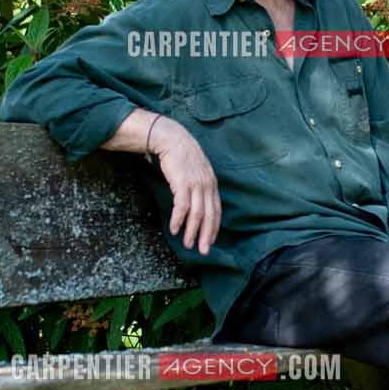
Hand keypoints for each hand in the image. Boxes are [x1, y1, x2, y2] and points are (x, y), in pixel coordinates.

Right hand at [152, 119, 222, 255]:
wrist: (171, 138)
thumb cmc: (181, 155)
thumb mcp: (196, 171)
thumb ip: (198, 186)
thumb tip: (196, 203)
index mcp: (211, 183)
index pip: (216, 210)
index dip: (214, 228)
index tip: (210, 241)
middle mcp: (207, 185)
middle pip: (209, 216)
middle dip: (206, 236)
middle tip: (202, 251)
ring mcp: (196, 184)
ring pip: (197, 214)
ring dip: (192, 232)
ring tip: (187, 244)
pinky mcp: (183, 182)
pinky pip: (182, 206)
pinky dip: (179, 220)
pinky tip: (174, 229)